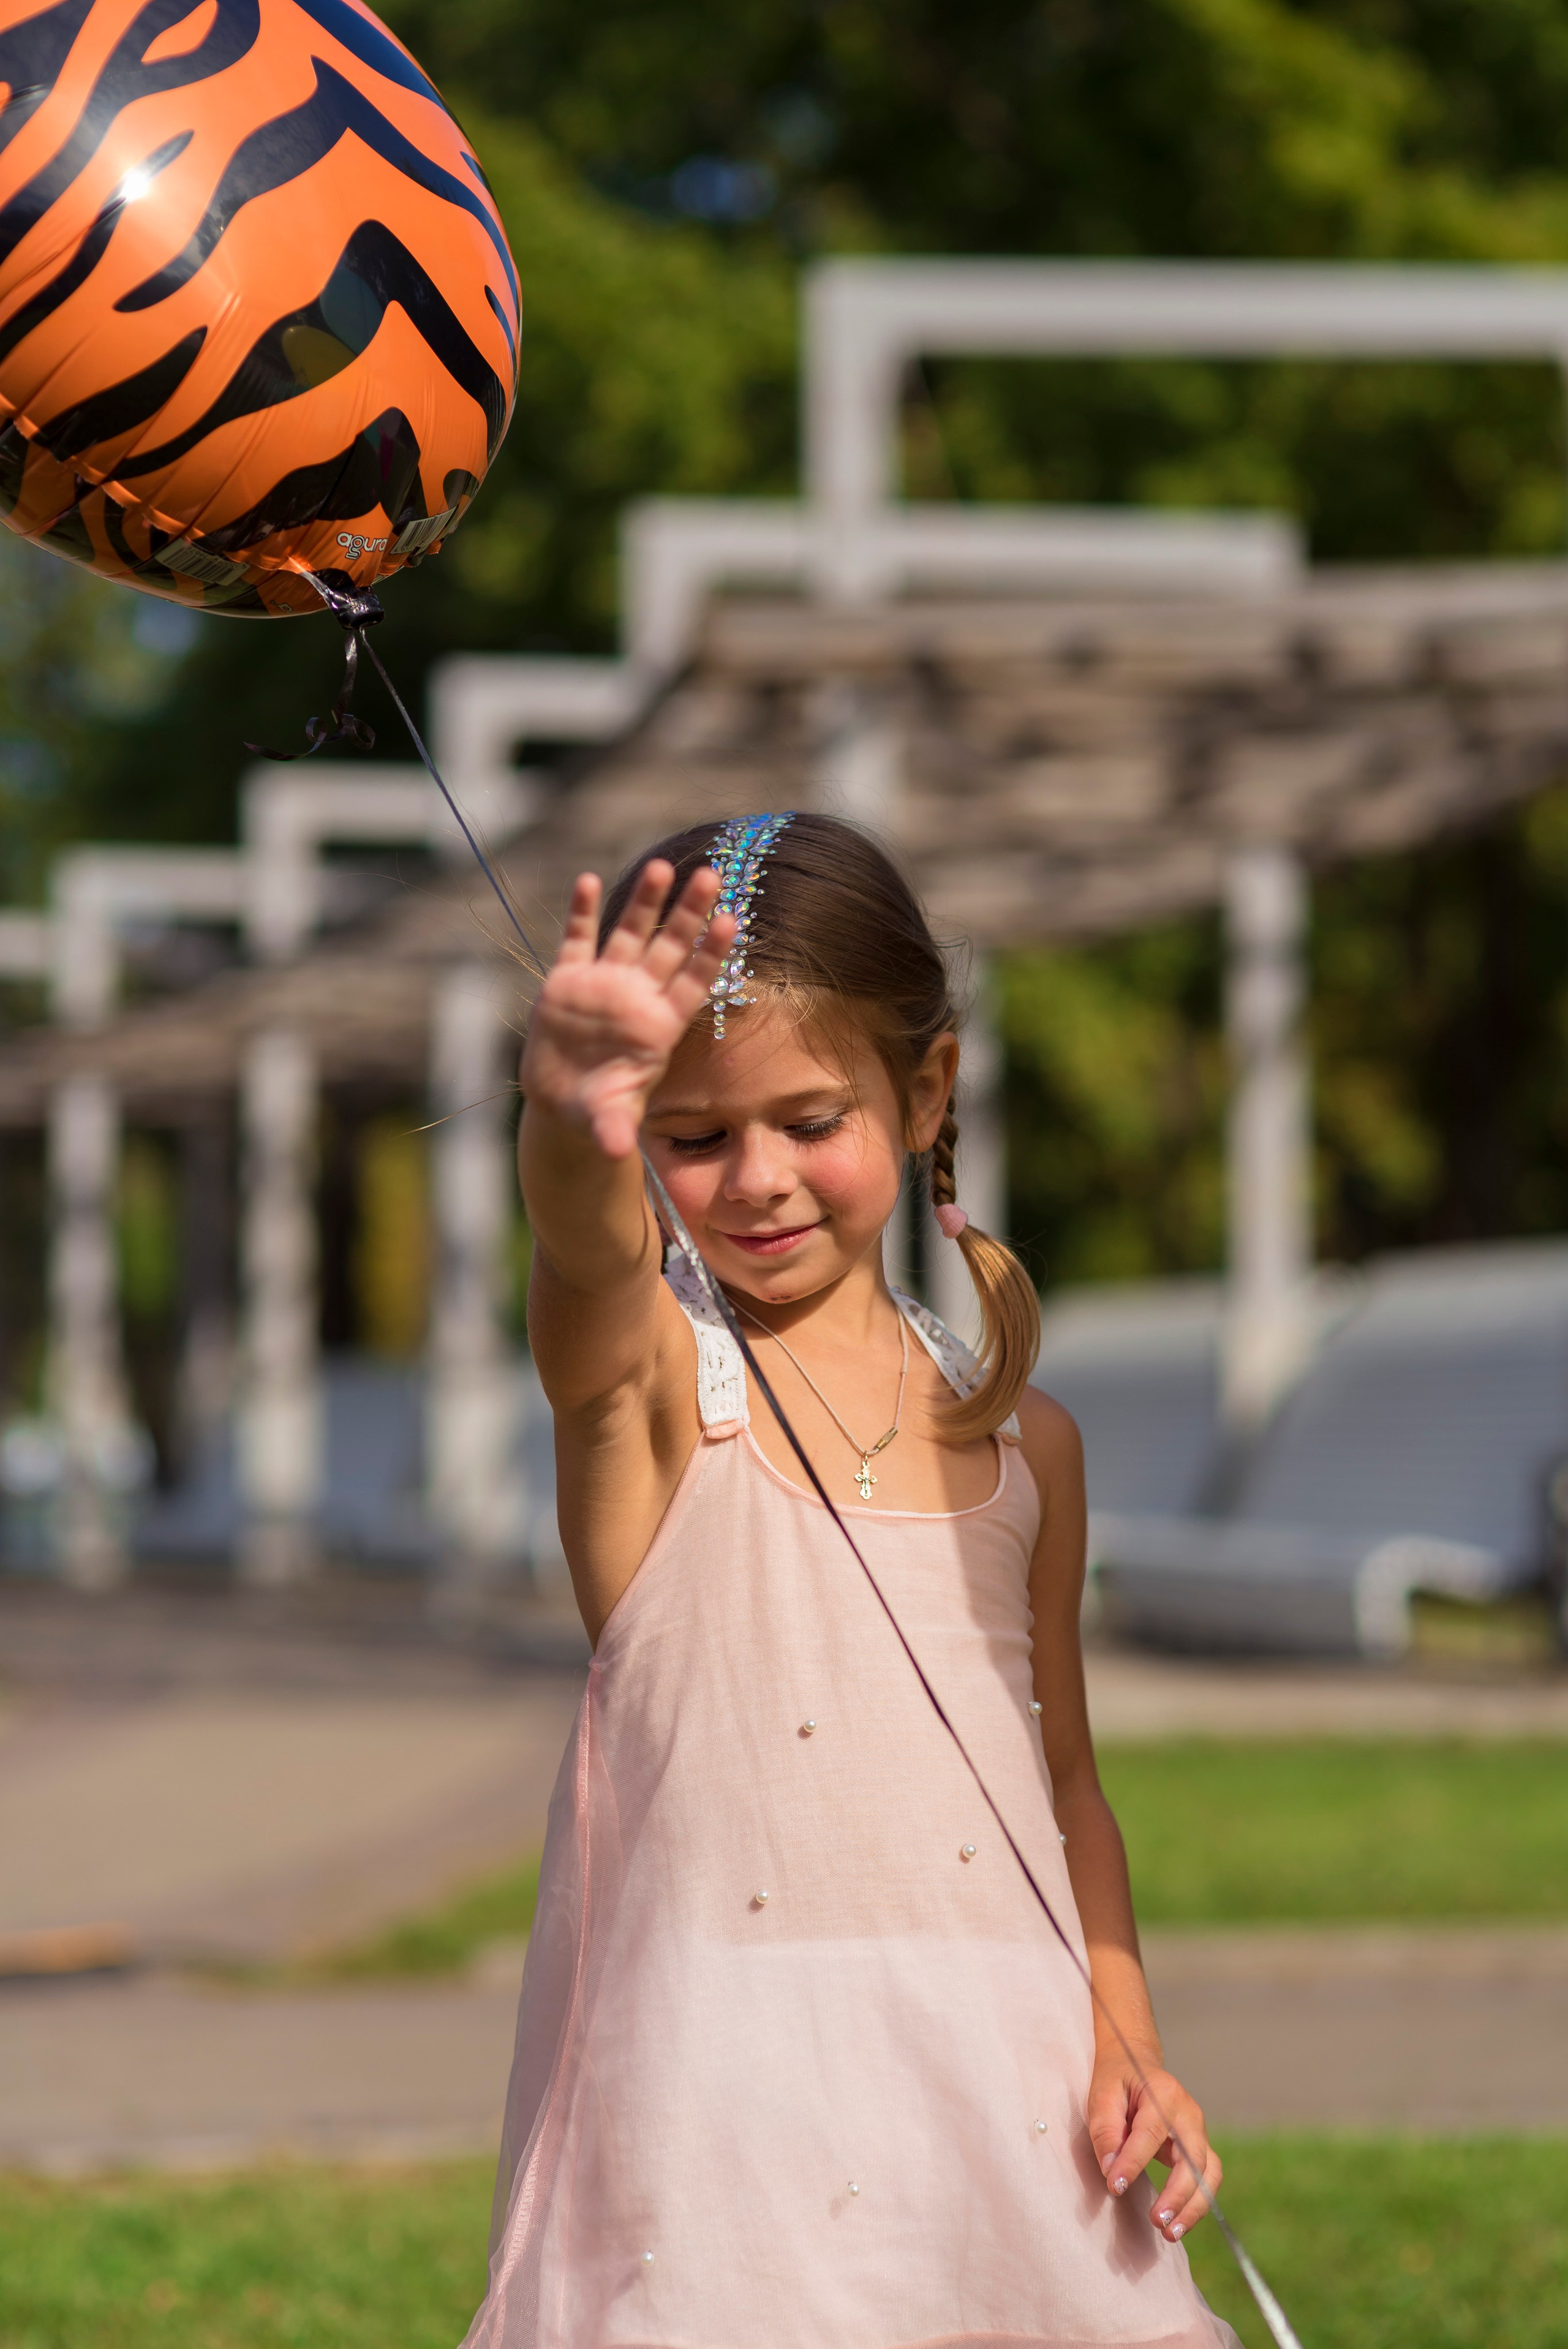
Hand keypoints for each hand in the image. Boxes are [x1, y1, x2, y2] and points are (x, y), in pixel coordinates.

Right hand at [521, 860, 735, 1158]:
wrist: (562, 1100)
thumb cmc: (597, 1110)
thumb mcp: (605, 1120)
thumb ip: (614, 1127)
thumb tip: (617, 1152)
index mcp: (658, 1026)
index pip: (693, 982)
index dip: (710, 953)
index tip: (732, 922)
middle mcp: (637, 997)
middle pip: (670, 947)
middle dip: (689, 912)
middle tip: (712, 874)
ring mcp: (603, 984)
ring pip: (630, 933)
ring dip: (644, 901)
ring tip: (661, 866)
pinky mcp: (567, 981)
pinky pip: (577, 940)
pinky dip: (581, 912)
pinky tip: (588, 881)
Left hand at [1087, 2050, 1221, 2241]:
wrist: (1136, 2062)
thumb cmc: (1117, 2080)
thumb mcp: (1103, 2094)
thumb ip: (1105, 2130)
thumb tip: (1111, 2170)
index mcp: (1163, 2093)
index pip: (1150, 2133)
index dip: (1133, 2162)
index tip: (1115, 2187)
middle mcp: (1189, 2112)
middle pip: (1193, 2158)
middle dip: (1178, 2195)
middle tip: (1156, 2222)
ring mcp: (1199, 2130)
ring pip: (1209, 2174)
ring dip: (1194, 2207)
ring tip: (1169, 2233)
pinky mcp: (1200, 2148)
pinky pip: (1207, 2180)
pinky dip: (1196, 2205)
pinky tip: (1177, 2224)